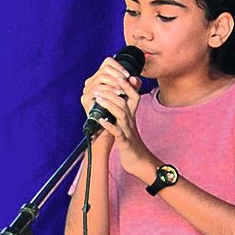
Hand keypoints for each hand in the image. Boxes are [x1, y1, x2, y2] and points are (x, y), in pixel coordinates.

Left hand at [79, 58, 159, 180]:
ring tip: (98, 98)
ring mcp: (128, 131)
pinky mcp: (124, 142)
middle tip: (99, 86)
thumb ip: (126, 103)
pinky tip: (101, 120)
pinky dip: (109, 125)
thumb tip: (127, 87)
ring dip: (109, 105)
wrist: (137, 159)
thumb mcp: (127, 119)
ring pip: (121, 114)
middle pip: (125, 102)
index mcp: (131, 114)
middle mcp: (131, 120)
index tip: (117, 75)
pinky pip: (117, 133)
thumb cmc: (129, 138)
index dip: (126, 85)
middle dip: (113, 92)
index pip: (133, 95)